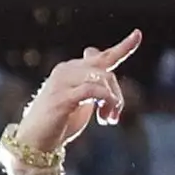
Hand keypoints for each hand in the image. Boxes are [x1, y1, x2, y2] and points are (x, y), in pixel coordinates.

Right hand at [10, 30, 143, 174]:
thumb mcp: (83, 101)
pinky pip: (93, 89)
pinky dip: (105, 100)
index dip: (123, 47)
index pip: (101, 56)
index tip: (138, 34)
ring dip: (113, 102)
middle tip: (113, 117)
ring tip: (108, 119)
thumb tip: (105, 66)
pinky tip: (105, 117)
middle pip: (107, 71)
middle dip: (118, 95)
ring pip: (102, 79)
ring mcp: (62, 82)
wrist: (36, 140)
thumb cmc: (61, 120)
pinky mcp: (62, 96)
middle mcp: (66, 70)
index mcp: (72, 70)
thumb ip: (94, 85)